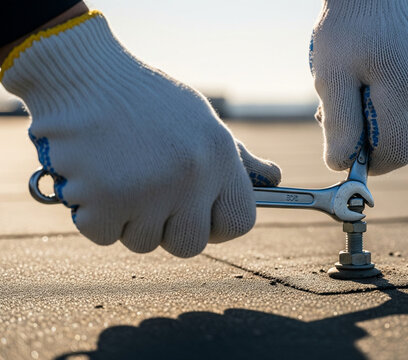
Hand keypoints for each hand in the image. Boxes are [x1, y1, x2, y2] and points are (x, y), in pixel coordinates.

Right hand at [0, 11, 279, 256]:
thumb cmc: (147, 100)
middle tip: (153, 202)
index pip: (240, 222)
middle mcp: (190, 177)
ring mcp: (147, 192)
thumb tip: (274, 179)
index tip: (204, 219)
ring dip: (130, 220)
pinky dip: (95, 215)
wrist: (84, 75)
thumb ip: (236, 158)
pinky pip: (104, 235)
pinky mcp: (103, 202)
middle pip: (191, 244)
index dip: (220, 226)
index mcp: (219, 156)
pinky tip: (95, 179)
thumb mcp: (201, 120)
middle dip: (171, 231)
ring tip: (122, 176)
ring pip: (144, 243)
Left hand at [310, 0, 407, 174]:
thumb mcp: (330, 77)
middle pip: (404, 145)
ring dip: (386, 126)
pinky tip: (381, 84)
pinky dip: (398, 110)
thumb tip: (341, 164)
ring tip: (362, 94)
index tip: (348, 150)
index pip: (395, 155)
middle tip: (349, 112)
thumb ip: (338, 124)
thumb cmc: (346, 31)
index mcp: (404, 91)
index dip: (370, 162)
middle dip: (374, 142)